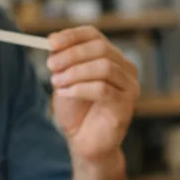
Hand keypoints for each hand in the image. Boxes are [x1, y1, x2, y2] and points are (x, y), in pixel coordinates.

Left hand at [47, 26, 138, 164]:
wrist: (84, 143)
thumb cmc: (77, 112)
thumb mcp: (65, 80)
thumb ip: (63, 62)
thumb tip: (52, 41)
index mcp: (111, 58)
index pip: (94, 35)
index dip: (71, 36)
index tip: (49, 42)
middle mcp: (125, 69)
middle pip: (101, 48)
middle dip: (72, 55)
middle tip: (50, 65)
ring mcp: (129, 87)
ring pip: (104, 67)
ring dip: (75, 73)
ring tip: (57, 83)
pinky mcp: (126, 105)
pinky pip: (103, 89)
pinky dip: (80, 89)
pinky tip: (65, 94)